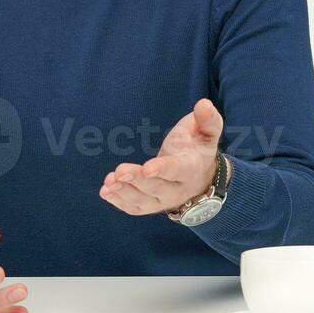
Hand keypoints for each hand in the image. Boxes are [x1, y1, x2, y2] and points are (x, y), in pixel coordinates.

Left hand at [99, 98, 221, 215]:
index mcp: (191, 168)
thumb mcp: (207, 132)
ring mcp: (164, 200)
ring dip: (125, 191)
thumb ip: (207, 119)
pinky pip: (135, 208)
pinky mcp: (151, 205)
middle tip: (119, 171)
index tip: (147, 168)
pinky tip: (106, 191)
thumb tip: (204, 104)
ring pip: (144, 201)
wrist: (200, 177)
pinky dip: (119, 201)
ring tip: (109, 181)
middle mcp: (178, 189)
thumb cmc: (197, 148)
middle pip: (157, 188)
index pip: (177, 170)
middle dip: (137, 180)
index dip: (162, 169)